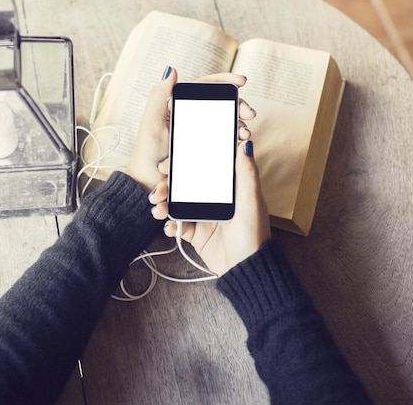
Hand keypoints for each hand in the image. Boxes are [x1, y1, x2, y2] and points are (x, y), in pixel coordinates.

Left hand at [126, 68, 255, 191]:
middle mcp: (193, 117)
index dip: (225, 81)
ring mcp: (201, 134)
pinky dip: (237, 138)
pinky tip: (242, 142)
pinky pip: (226, 140)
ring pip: (227, 121)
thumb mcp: (151, 124)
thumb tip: (171, 69)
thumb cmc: (147, 154)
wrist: (150, 184)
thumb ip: (159, 96)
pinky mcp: (207, 149)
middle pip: (221, 104)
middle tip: (250, 114)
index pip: (206, 87)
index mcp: (180, 106)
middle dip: (239, 105)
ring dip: (241, 123)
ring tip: (245, 132)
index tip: (242, 82)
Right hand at [149, 140, 270, 275]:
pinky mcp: (196, 234)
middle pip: (185, 185)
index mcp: (227, 188)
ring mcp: (203, 216)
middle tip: (158, 191)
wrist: (244, 268)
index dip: (183, 164)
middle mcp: (214, 199)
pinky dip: (169, 224)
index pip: (202, 169)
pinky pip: (177, 224)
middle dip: (167, 186)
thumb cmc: (254, 235)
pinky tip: (168, 227)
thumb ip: (246, 172)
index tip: (167, 165)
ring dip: (164, 204)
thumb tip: (244, 144)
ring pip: (177, 203)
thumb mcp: (251, 201)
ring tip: (159, 210)